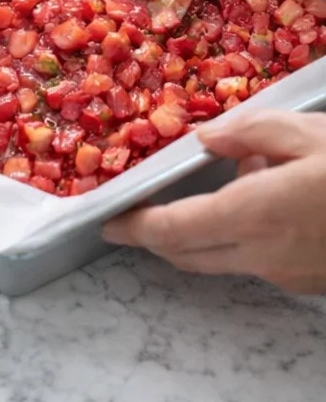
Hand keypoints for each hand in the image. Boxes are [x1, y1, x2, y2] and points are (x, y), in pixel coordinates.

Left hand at [104, 110, 325, 292]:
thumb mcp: (309, 134)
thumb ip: (250, 131)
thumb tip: (206, 137)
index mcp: (254, 213)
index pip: (173, 230)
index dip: (135, 228)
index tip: (107, 222)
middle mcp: (263, 254)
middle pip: (188, 254)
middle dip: (153, 237)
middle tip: (132, 214)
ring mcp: (286, 275)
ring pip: (222, 259)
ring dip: (199, 232)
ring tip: (212, 184)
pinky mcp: (305, 282)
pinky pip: (256, 260)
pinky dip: (240, 234)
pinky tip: (262, 195)